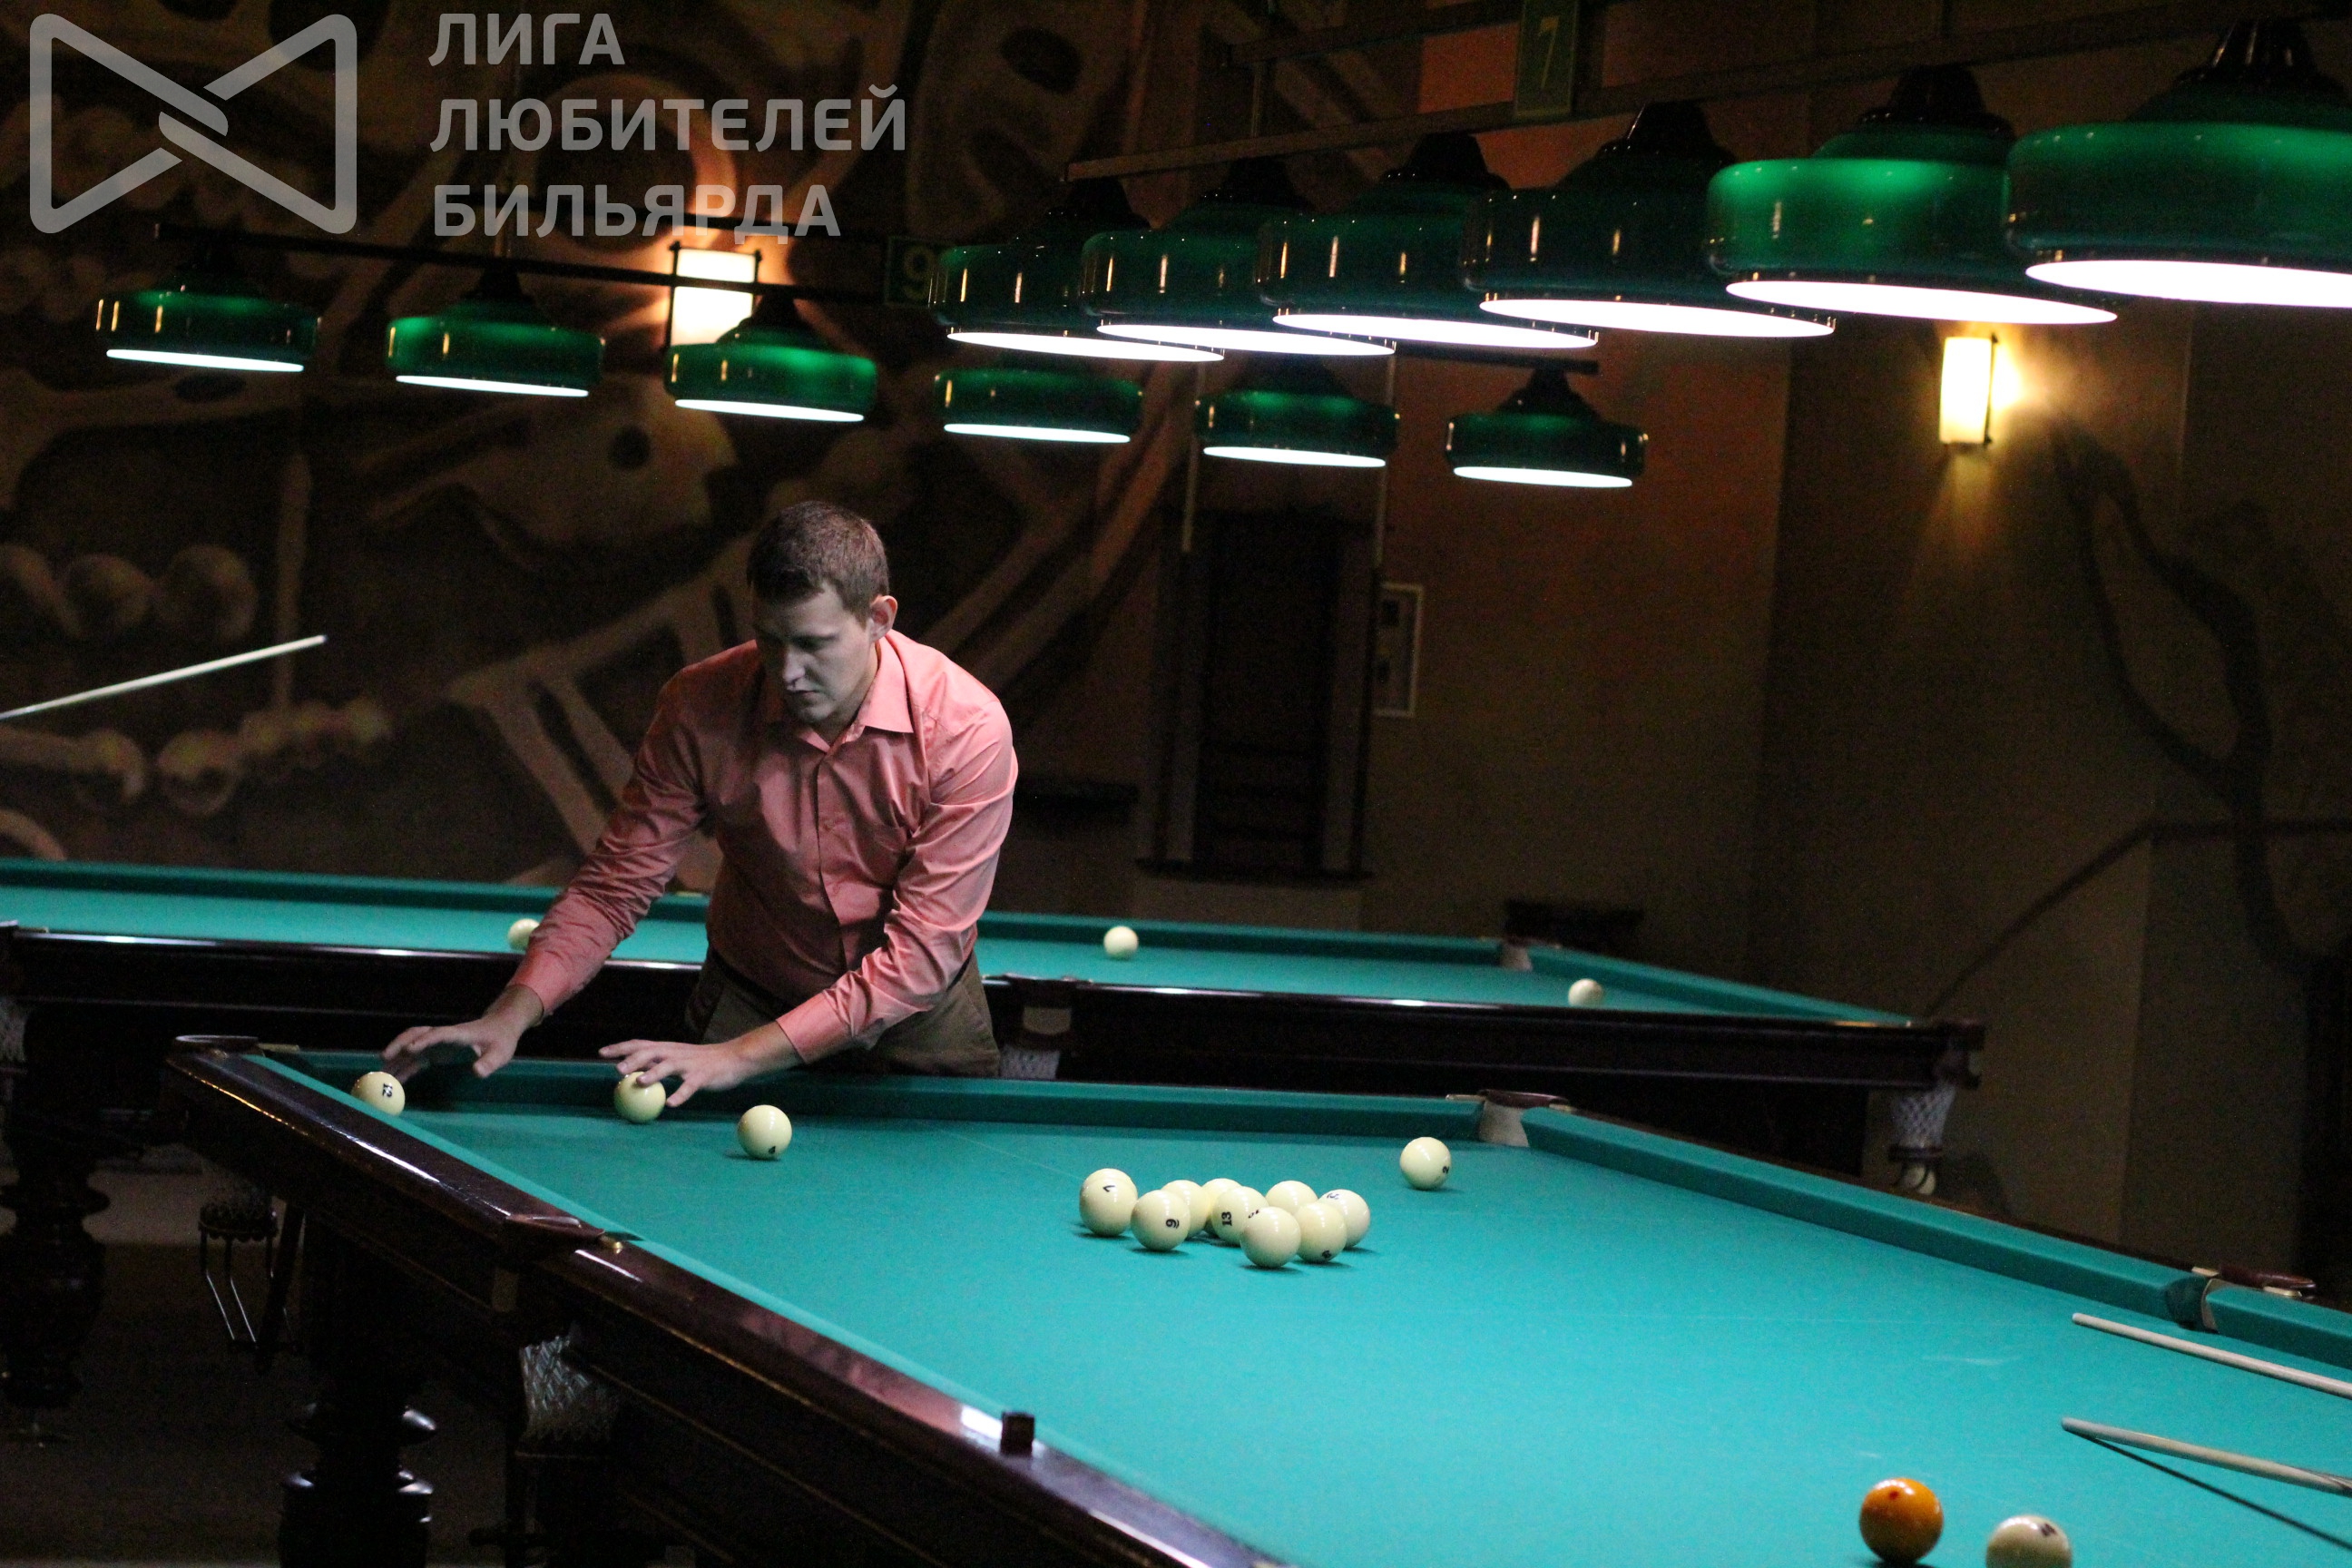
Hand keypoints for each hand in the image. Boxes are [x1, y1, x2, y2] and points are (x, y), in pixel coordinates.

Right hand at [384, 984, 543, 1078]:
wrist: (499, 1028)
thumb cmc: (501, 1039)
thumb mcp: (501, 1052)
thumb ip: (490, 1062)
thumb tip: (477, 1072)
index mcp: (458, 1033)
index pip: (438, 1034)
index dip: (424, 1040)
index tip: (410, 1049)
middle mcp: (442, 1036)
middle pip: (416, 1035)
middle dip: (398, 1045)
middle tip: (384, 1059)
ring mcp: (437, 1044)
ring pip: (411, 1047)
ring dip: (396, 1058)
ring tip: (380, 1073)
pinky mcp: (436, 1053)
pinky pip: (415, 1060)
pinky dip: (404, 1068)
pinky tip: (394, 1080)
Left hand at [600, 1022, 795, 1105]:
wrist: (735, 1058)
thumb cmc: (702, 1061)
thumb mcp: (677, 1059)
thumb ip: (657, 1064)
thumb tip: (633, 1074)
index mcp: (668, 1049)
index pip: (639, 1045)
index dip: (620, 1048)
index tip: (601, 1053)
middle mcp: (675, 1053)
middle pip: (651, 1053)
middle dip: (633, 1060)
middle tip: (617, 1070)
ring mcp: (689, 1065)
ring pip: (669, 1066)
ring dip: (653, 1074)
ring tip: (639, 1083)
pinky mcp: (703, 1076)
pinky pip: (690, 1086)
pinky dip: (680, 1095)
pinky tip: (671, 1104)